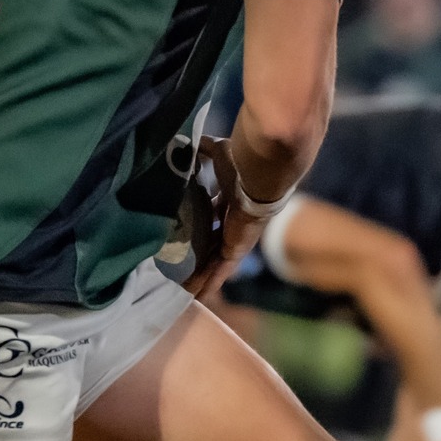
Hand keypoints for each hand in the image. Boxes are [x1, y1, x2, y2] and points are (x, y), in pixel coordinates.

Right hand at [180, 137, 259, 297]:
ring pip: (214, 261)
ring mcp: (236, 238)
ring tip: (183, 292)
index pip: (215, 215)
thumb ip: (202, 149)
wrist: (261, 173)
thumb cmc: (240, 161)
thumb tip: (184, 142)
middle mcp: (235, 221)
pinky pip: (218, 272)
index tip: (185, 231)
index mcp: (232, 200)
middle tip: (179, 268)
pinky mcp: (235, 250)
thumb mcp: (216, 153)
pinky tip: (195, 298)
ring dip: (200, 276)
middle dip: (198, 255)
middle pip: (213, 242)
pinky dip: (207, 284)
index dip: (201, 223)